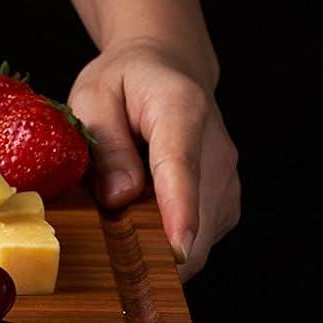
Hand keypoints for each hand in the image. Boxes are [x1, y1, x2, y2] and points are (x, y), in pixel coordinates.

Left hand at [68, 39, 238, 279]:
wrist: (169, 69)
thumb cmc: (125, 82)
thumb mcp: (95, 96)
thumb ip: (105, 144)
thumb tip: (118, 197)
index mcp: (181, 112)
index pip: (182, 168)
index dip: (179, 212)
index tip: (176, 248)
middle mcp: (216, 150)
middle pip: (197, 219)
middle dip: (152, 249)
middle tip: (101, 253)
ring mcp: (227, 181)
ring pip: (197, 239)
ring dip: (155, 247)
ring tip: (115, 221)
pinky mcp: (224, 203)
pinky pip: (195, 239)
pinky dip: (163, 242)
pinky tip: (137, 218)